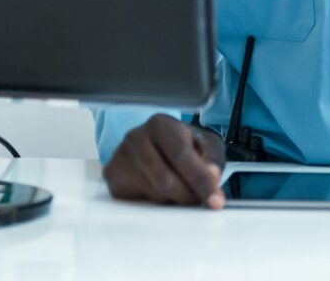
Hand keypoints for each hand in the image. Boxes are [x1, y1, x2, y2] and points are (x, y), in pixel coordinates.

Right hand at [102, 113, 226, 207]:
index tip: (216, 201)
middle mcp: (136, 137)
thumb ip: (212, 158)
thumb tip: (212, 175)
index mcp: (161, 124)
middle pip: (166, 180)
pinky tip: (161, 193)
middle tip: (200, 200)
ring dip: (173, 201)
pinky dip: (155, 205)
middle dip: (188, 196)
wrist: (154, 144)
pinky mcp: (113, 177)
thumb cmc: (183, 144)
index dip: (201, 181)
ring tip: (180, 191)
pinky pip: (137, 203)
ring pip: (153, 195)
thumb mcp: (205, 144)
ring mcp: (120, 158)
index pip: (182, 156)